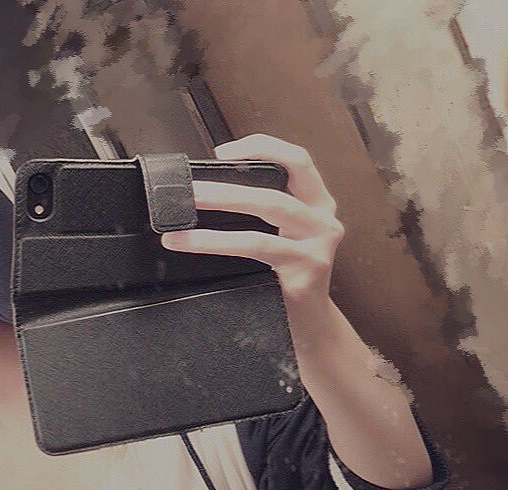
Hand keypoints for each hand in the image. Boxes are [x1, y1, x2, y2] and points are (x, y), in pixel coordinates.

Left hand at [160, 133, 343, 307]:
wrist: (309, 325)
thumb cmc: (287, 279)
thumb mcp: (282, 239)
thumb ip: (262, 214)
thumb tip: (207, 193)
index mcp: (317, 204)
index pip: (297, 160)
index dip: (262, 147)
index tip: (223, 152)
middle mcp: (323, 219)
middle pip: (277, 187)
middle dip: (229, 185)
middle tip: (191, 189)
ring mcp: (318, 245)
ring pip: (268, 211)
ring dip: (221, 207)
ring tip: (184, 215)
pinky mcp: (306, 269)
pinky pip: (257, 247)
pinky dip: (219, 242)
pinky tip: (192, 244)